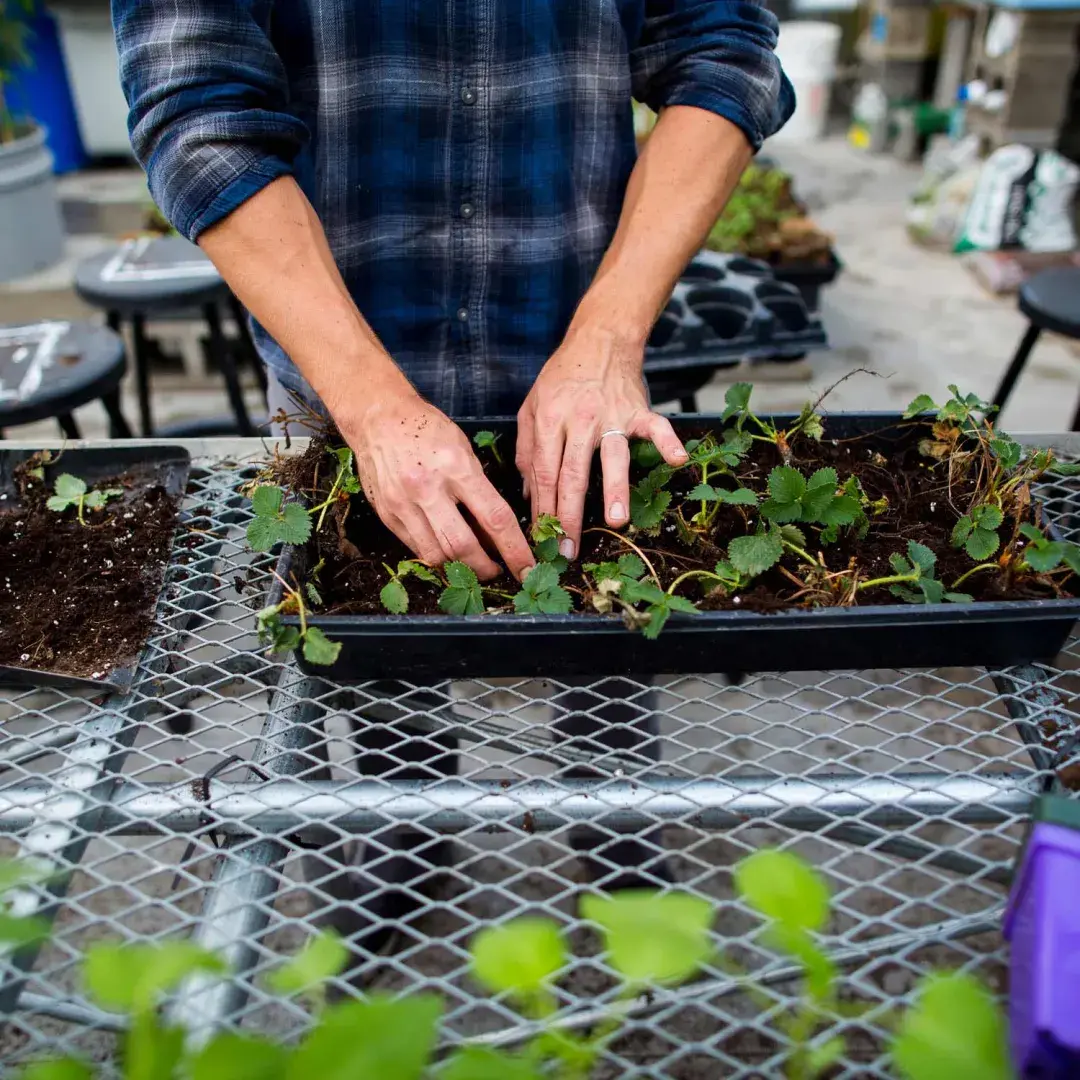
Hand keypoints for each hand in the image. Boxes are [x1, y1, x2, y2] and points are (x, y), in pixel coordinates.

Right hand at [337, 382, 533, 581]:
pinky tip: (447, 552)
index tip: (527, 568)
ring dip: (459, 568)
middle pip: (462, 546)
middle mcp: (427, 489)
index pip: (494, 518)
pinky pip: (416, 548)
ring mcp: (402, 504)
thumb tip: (495, 533)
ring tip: (473, 565)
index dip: (514, 550)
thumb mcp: (463, 449)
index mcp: (456, 467)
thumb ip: (478, 489)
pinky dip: (436, 555)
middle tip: (498, 572)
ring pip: (436, 555)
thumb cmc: (427, 429)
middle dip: (485, 569)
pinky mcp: (386, 515)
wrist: (378, 417)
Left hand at [516, 327, 687, 558]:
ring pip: (612, 456)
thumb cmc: (562, 378)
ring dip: (614, 488)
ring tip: (616, 520)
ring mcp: (611, 415)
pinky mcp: (638, 410)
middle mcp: (579, 420)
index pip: (543, 473)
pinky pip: (656, 427)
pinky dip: (668, 441)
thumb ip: (526, 449)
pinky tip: (676, 461)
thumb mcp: (531, 406)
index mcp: (548, 421)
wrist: (598, 340)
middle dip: (569, 515)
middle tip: (569, 550)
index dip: (543, 509)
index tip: (543, 539)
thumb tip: (528, 495)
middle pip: (572, 474)